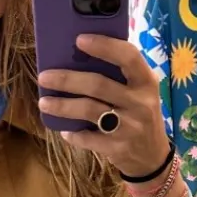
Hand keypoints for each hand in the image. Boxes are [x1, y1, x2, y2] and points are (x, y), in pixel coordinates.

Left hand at [38, 35, 170, 178]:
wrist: (152, 157)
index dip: (104, 46)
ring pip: (89, 110)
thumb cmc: (140, 115)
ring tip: (44, 103)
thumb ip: (121, 75)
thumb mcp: (140, 92)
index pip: (128, 56)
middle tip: (44, 77)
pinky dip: (74, 134)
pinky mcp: (119, 148)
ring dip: (63, 106)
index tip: (79, 40)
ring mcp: (130, 127)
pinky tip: (65, 130)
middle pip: (98, 85)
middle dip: (68, 79)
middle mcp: (140, 103)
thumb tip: (79, 56)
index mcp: (146, 82)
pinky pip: (89, 138)